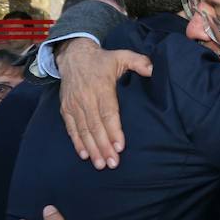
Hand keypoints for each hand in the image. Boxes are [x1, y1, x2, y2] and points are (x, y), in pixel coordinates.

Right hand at [56, 38, 151, 168]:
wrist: (73, 55)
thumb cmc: (102, 59)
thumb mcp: (122, 55)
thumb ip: (138, 61)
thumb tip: (152, 70)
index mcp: (101, 87)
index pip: (108, 112)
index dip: (114, 130)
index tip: (120, 146)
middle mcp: (86, 98)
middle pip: (96, 126)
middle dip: (104, 146)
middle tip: (112, 163)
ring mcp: (74, 104)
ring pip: (84, 130)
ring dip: (92, 148)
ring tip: (100, 164)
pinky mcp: (66, 108)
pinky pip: (71, 128)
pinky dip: (77, 142)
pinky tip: (84, 154)